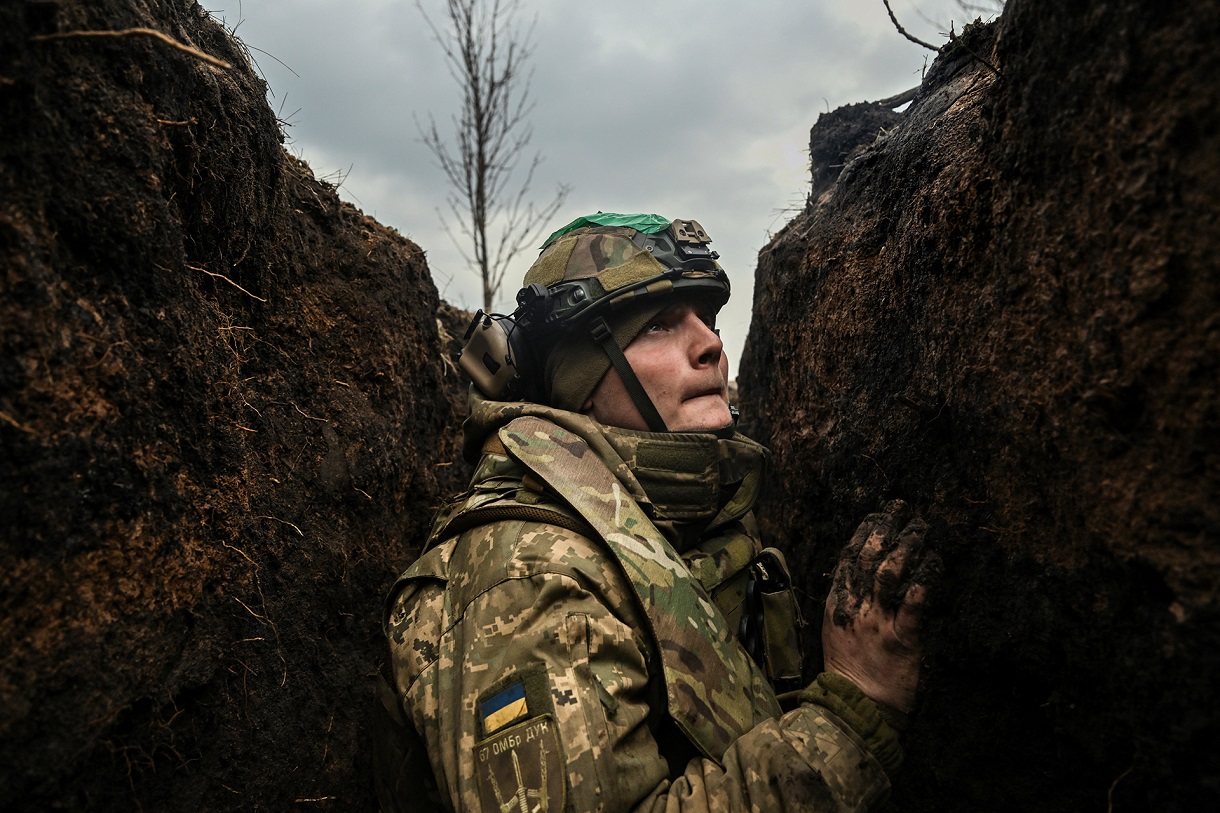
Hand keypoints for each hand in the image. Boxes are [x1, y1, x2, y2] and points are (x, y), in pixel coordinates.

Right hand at [822, 499, 937, 712]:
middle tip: (899, 510)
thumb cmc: (849, 670)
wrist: (855, 706)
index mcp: (836, 604)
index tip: (876, 516)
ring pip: (888, 574)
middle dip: (882, 530)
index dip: (862, 533)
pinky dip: (923, 581)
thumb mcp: (835, 630)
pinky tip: (933, 564)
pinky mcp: (902, 638)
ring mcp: (877, 622)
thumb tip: (853, 576)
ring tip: (919, 529)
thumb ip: (844, 603)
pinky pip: (913, 605)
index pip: (847, 558)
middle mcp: (855, 607)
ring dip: (905, 547)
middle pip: (866, 558)